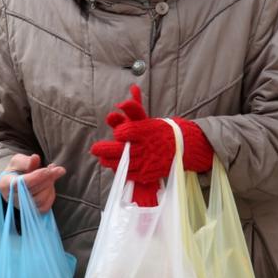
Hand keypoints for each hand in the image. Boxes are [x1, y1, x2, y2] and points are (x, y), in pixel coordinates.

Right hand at [0, 153, 64, 212]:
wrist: (15, 184)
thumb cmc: (16, 171)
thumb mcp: (18, 162)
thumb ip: (26, 161)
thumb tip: (35, 158)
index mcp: (5, 184)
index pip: (21, 184)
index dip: (36, 177)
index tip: (48, 169)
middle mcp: (12, 198)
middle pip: (33, 192)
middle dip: (48, 179)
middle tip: (59, 169)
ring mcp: (22, 207)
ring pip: (40, 200)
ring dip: (50, 186)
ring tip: (52, 174)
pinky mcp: (32, 212)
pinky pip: (45, 205)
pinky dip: (51, 194)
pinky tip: (50, 185)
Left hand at [89, 86, 212, 207]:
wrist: (182, 147)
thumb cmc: (160, 131)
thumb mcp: (148, 119)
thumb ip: (133, 110)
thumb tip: (120, 104)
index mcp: (147, 130)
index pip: (126, 132)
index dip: (119, 132)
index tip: (116, 133)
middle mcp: (146, 146)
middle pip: (121, 150)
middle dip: (105, 149)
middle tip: (95, 148)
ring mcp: (147, 161)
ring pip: (123, 163)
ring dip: (109, 161)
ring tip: (102, 159)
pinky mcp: (148, 173)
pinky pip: (131, 174)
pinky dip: (122, 171)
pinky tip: (115, 167)